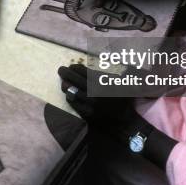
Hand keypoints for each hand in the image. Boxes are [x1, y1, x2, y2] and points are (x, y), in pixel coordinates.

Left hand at [59, 64, 176, 169]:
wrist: (124, 119)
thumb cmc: (121, 97)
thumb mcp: (119, 81)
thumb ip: (107, 73)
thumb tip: (90, 68)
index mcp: (102, 81)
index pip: (82, 70)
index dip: (74, 67)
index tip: (71, 66)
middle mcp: (94, 91)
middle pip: (73, 78)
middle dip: (65, 72)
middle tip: (61, 70)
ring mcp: (89, 103)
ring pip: (70, 90)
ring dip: (65, 84)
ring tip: (63, 82)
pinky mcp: (86, 113)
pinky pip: (72, 102)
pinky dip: (69, 96)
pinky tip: (69, 94)